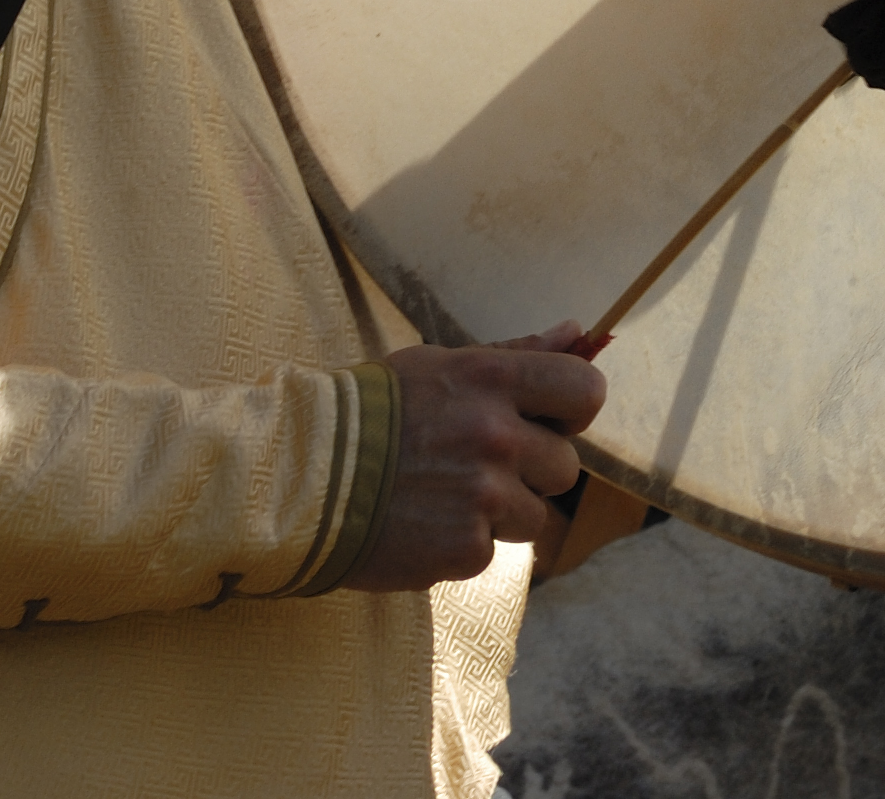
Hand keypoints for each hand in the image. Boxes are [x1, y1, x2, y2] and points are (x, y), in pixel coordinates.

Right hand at [338, 322, 607, 590]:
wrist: (299, 475)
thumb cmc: (370, 412)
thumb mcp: (440, 365)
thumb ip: (516, 354)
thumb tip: (578, 332)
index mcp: (492, 380)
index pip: (585, 390)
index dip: (572, 410)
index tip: (547, 420)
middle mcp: (497, 436)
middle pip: (566, 466)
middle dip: (532, 470)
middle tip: (476, 464)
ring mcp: (483, 496)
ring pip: (535, 517)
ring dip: (500, 513)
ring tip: (444, 496)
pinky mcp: (465, 549)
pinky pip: (491, 551)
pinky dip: (463, 544)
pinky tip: (423, 524)